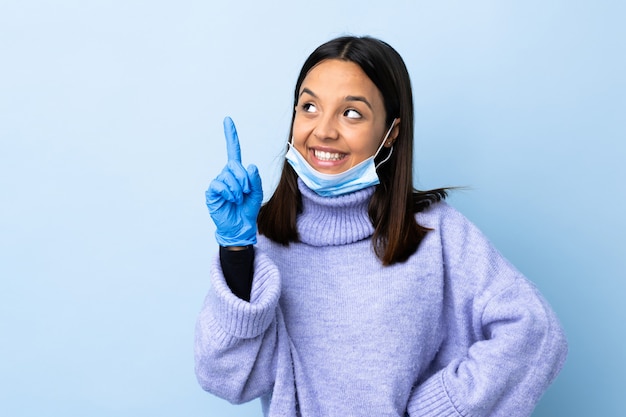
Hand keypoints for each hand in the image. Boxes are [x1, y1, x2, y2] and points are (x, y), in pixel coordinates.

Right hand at [206, 117, 262, 246]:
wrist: (241, 226)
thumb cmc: (248, 209)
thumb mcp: (257, 193)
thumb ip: (255, 179)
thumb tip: (250, 166)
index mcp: (237, 172)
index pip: (233, 150)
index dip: (231, 136)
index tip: (227, 120)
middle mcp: (226, 174)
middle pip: (234, 165)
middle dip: (244, 178)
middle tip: (247, 191)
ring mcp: (218, 182)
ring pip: (228, 176)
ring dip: (238, 189)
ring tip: (239, 198)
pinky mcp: (212, 192)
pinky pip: (220, 185)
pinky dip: (230, 193)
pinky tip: (232, 200)